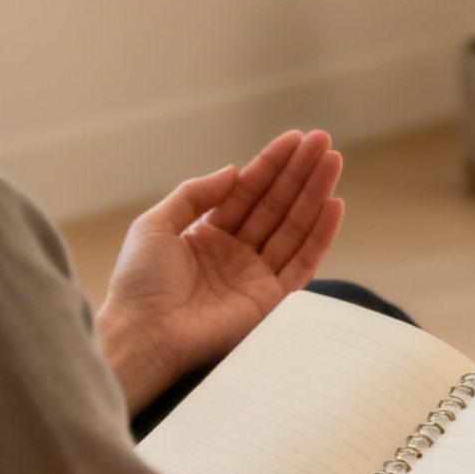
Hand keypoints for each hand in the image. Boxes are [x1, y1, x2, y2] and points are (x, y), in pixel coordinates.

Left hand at [97, 130, 344, 412]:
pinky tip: (334, 205)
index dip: (272, 165)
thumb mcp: (155, 225)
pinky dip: (321, 235)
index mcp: (208, 234)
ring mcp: (256, 275)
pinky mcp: (272, 300)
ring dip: (316, 194)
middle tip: (324, 141)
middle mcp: (236, 252)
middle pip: (276, 204)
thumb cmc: (140, 283)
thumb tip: (235, 171)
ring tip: (334, 161)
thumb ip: (194, 194)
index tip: (295, 139)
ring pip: (294, 227)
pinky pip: (303, 262)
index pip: (248, 192)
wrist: (143, 334)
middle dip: (300, 172)